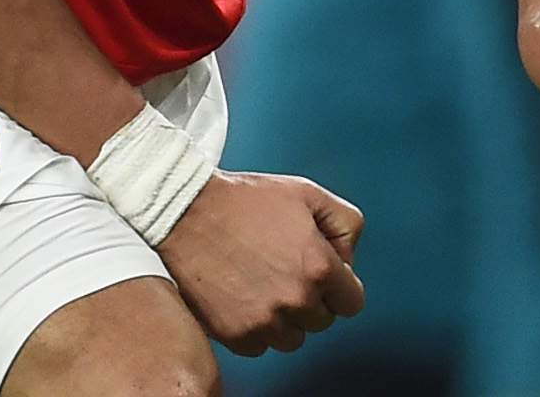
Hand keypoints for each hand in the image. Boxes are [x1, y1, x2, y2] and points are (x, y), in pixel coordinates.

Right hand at [157, 170, 364, 356]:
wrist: (188, 211)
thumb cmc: (245, 200)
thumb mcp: (309, 194)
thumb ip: (345, 224)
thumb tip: (347, 259)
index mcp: (319, 267)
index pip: (351, 302)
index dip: (338, 286)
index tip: (322, 276)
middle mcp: (295, 299)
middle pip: (322, 320)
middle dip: (311, 299)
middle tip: (285, 270)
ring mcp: (264, 321)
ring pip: (292, 338)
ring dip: (285, 318)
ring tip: (264, 284)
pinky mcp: (236, 334)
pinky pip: (260, 346)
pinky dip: (256, 328)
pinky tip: (245, 296)